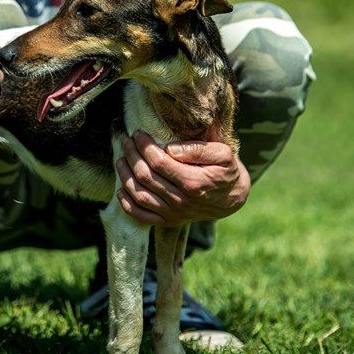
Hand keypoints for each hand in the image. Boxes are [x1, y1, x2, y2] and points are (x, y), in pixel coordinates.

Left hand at [115, 131, 249, 225]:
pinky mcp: (169, 221)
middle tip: (125, 140)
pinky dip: (127, 204)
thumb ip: (198, 149)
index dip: (144, 146)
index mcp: (193, 182)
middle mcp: (180, 200)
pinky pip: (141, 216)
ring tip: (121, 158)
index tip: (138, 133)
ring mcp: (173, 213)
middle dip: (131, 155)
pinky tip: (120, 189)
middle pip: (145, 176)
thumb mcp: (223, 154)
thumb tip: (171, 148)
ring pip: (139, 195)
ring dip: (125, 175)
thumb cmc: (226, 171)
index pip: (158, 162)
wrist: (232, 198)